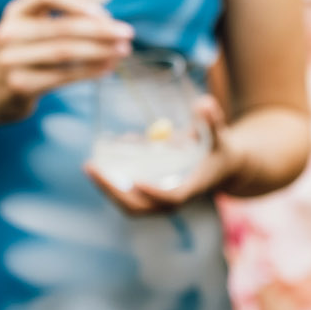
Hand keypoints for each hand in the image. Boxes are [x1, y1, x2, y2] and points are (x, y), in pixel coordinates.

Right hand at [0, 0, 132, 124]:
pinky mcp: (20, 85)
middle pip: (63, 27)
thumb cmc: (22, 57)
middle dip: (101, 30)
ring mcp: (11, 60)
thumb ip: (60, 22)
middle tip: (127, 33)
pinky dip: (89, 72)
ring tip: (123, 51)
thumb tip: (108, 22)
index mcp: (15, 12)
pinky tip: (107, 68)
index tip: (104, 14)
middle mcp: (9, 33)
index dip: (78, 2)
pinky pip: (62, 76)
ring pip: (65, 52)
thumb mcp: (30, 32)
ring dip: (100, 51)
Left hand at [86, 94, 236, 215]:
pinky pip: (128, 197)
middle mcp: (173, 199)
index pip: (171, 198)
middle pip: (141, 206)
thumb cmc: (219, 150)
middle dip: (114, 191)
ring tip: (90, 166)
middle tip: (92, 167)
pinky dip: (112, 183)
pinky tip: (100, 162)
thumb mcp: (219, 133)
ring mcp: (160, 201)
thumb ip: (211, 119)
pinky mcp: (151, 197)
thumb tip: (204, 103)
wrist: (220, 168)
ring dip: (108, 189)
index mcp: (191, 187)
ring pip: (129, 205)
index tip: (135, 180)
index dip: (153, 192)